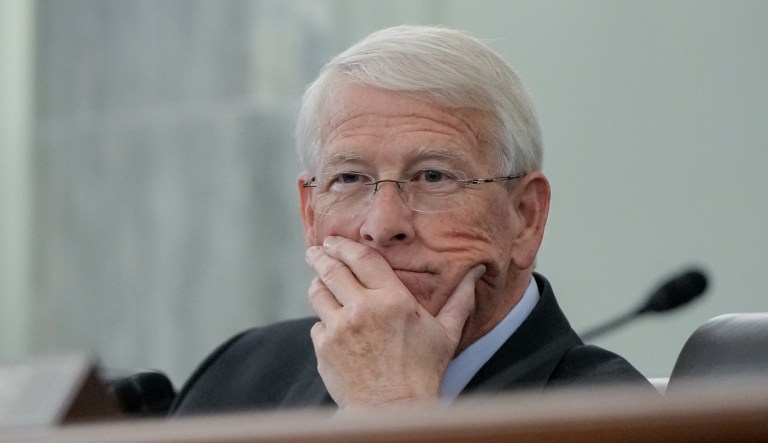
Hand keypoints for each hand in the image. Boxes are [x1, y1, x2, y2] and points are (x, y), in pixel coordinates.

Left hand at [305, 236, 484, 408]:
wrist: (393, 412)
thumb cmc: (423, 373)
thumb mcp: (446, 333)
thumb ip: (460, 298)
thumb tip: (477, 270)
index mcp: (393, 300)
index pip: (362, 258)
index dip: (344, 245)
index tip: (334, 240)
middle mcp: (363, 309)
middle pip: (332, 270)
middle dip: (320, 256)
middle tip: (315, 251)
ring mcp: (340, 328)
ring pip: (318, 293)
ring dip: (318, 285)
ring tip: (320, 283)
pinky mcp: (324, 349)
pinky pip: (317, 325)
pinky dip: (324, 323)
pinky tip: (334, 328)